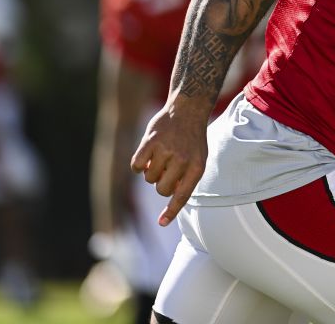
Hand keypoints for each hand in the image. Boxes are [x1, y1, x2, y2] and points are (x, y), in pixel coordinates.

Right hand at [129, 105, 207, 225]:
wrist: (187, 110)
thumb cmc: (191, 140)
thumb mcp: (198, 159)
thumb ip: (187, 179)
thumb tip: (169, 198)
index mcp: (197, 166)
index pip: (183, 195)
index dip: (171, 211)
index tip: (161, 223)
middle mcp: (182, 159)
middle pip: (162, 190)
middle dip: (161, 184)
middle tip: (166, 170)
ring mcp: (166, 150)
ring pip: (149, 178)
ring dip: (151, 171)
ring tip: (161, 157)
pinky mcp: (150, 141)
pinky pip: (136, 166)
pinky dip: (138, 164)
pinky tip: (147, 154)